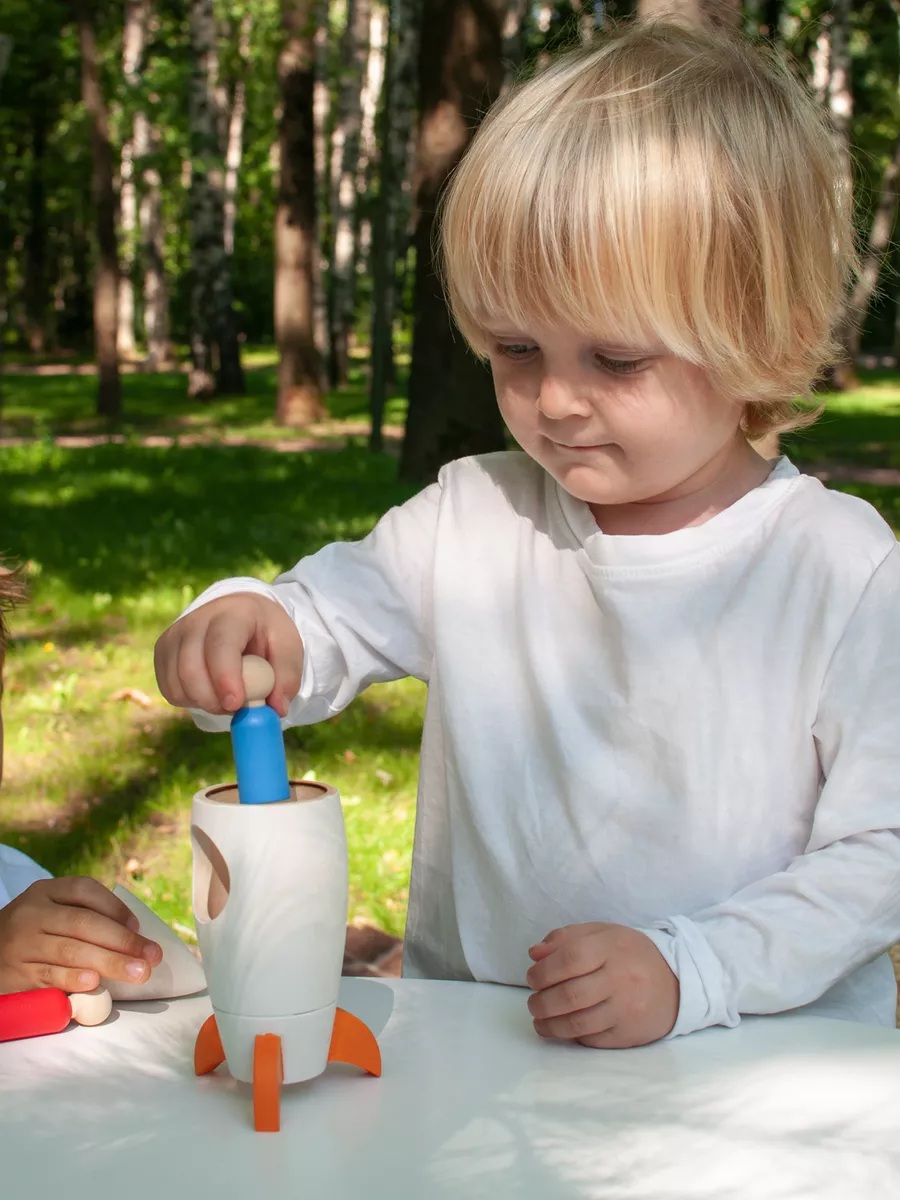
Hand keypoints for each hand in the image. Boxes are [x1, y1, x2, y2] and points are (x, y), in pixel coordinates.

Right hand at [0, 877, 162, 995]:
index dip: (115, 907)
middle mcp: (33, 913)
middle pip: (84, 923)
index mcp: (46, 892)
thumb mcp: (51, 910)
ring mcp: (23, 944)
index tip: (138, 927)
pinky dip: (73, 979)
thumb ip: (85, 914)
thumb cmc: (33, 932)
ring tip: (138, 972)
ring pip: (71, 951)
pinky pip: (49, 975)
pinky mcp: (17, 973)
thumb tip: (133, 933)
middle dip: (123, 941)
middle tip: (152, 957)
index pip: (84, 890)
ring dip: (110, 962)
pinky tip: (95, 982)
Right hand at [154, 593, 303, 715]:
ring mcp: (174, 635)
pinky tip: (211, 692)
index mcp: (232, 614)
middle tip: (237, 709)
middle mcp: (196, 621)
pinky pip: (170, 690)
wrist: (240, 616)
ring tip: (228, 696)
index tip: (236, 703)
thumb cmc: (266, 633)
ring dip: (203, 703)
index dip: (225, 677)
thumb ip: (287, 677)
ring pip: (177, 683)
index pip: (220, 645)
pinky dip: (190, 701)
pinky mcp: (163, 652)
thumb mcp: (288, 647)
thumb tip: (277, 709)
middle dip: (212, 700)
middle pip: (190, 668)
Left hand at [526, 922, 678, 1048]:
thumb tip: (534, 954)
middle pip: (570, 995)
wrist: (677, 983)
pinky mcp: (629, 1034)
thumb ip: (566, 938)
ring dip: (550, 1025)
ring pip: (578, 1023)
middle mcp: (621, 978)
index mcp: (612, 947)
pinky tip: (565, 1029)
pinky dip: (572, 1036)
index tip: (532, 978)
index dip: (544, 971)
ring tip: (540, 1020)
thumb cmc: (630, 954)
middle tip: (533, 1003)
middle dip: (541, 1002)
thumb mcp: (602, 933)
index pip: (570, 959)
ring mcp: (626, 1009)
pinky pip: (592, 1040)